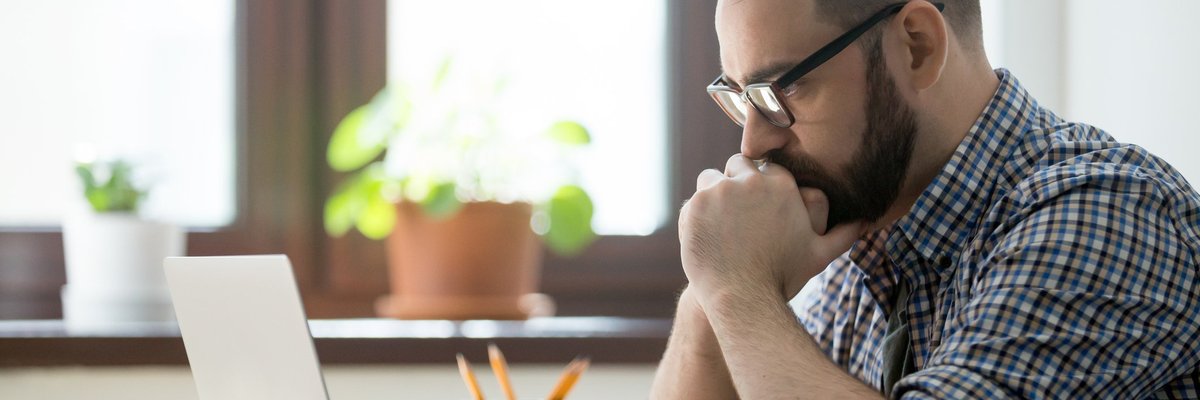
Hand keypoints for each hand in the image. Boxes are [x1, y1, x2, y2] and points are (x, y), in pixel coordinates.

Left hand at [679, 154, 865, 302]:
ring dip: (714, 195)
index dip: (761, 186)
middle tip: (738, 215)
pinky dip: (696, 216)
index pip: (766, 168)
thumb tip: (867, 220)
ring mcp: (717, 192)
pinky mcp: (692, 206)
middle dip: (737, 183)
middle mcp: (748, 181)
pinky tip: (707, 237)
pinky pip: (692, 201)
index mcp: (780, 185)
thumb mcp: (820, 255)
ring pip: (710, 179)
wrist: (742, 298)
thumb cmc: (783, 277)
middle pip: (737, 166)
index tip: (759, 207)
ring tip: (721, 224)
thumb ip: (844, 234)